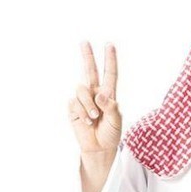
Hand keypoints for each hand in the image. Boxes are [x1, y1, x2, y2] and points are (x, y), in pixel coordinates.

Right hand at [69, 41, 121, 155]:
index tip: (110, 45)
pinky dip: (82, 112)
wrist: (99, 149)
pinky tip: (87, 122)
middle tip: (84, 42)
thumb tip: (100, 94)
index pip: (110, 74)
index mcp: (108, 94)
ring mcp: (83, 100)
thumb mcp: (117, 121)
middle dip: (87, 57)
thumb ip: (111, 107)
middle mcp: (95, 94)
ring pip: (81, 89)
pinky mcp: (73, 108)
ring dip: (88, 103)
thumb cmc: (110, 135)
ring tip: (94, 117)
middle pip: (90, 71)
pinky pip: (75, 103)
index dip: (110, 60)